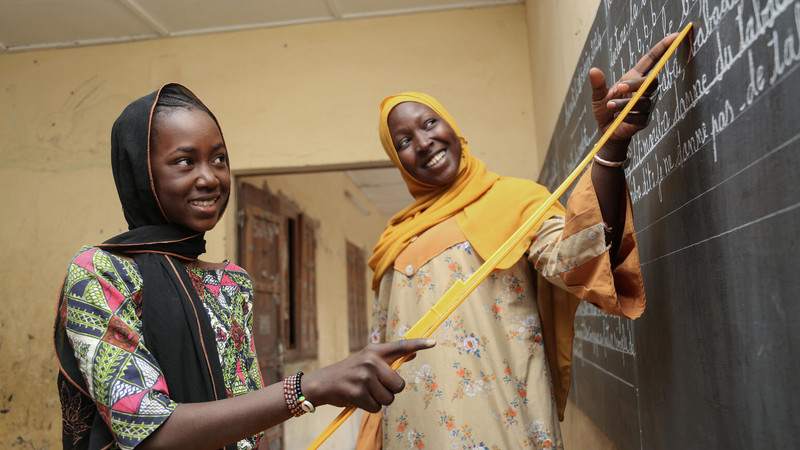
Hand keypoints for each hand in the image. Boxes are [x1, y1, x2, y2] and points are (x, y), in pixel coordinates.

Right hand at [301, 338, 435, 412]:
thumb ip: (390, 358)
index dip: (418, 344)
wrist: (324, 383)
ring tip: (366, 392)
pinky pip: (376, 408)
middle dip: (391, 391)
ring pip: (389, 398)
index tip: (433, 342)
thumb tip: (413, 354)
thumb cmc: (351, 372)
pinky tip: (359, 399)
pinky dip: (370, 407)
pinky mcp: (357, 393)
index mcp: (375, 351)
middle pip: (399, 384)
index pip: (401, 346)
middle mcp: (371, 361)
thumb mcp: (369, 360)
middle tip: (377, 387)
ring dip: (379, 400)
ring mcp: (364, 377)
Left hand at [590, 32, 678, 152]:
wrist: (605, 130)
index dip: (663, 48)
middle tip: (618, 88)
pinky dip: (627, 116)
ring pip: (644, 101)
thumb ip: (598, 84)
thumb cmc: (605, 109)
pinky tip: (618, 117)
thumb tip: (593, 70)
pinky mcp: (644, 120)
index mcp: (634, 78)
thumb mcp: (598, 96)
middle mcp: (644, 90)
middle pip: (650, 82)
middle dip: (635, 84)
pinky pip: (640, 117)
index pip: (652, 60)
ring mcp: (646, 106)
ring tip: (610, 106)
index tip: (675, 36)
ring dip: (626, 103)